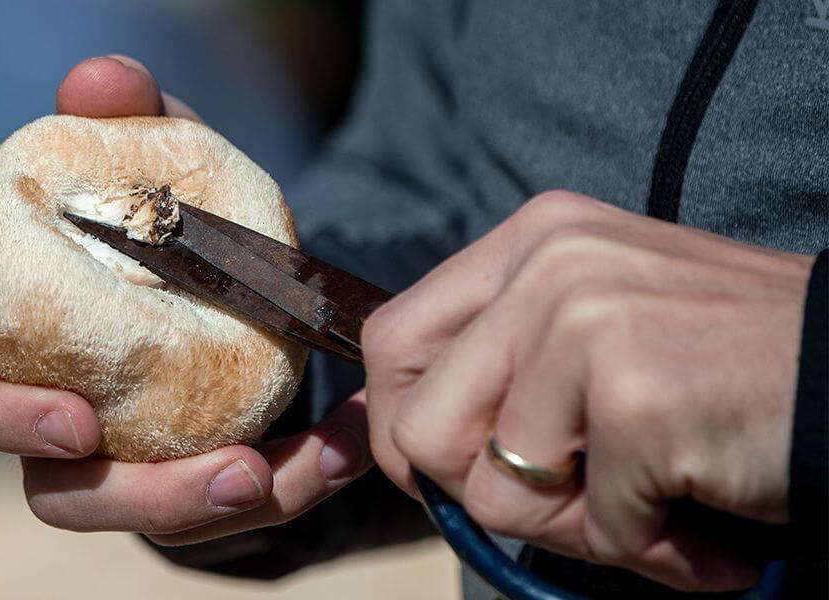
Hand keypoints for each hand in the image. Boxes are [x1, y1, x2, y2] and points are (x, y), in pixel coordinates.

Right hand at [0, 55, 371, 544]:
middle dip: (138, 498)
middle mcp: (61, 417)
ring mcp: (130, 460)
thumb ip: (127, 115)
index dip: (1, 414)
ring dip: (229, 506)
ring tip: (300, 471)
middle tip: (230, 474)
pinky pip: (235, 508)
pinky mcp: (196, 479)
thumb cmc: (167, 216)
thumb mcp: (159, 156)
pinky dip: (295, 481)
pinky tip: (346, 446)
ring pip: (152, 519)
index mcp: (16, 340)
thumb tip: (102, 81)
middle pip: (60, 492)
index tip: (75, 421)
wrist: (236, 271)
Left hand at [362, 191, 814, 590]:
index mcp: (532, 240)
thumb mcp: (598, 327)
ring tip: (654, 503)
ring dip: (576, 528)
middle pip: (417, 426)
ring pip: (492, 490)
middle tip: (571, 502)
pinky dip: (650, 546)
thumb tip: (397, 436)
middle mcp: (549, 263)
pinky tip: (705, 517)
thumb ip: (504, 366)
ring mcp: (588, 322)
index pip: (393, 342)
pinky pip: (588, 527)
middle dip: (483, 494)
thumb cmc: (732, 366)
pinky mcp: (636, 394)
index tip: (455, 472)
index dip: (399, 427)